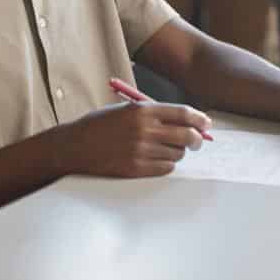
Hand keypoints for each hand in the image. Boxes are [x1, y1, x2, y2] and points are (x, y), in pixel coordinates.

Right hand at [62, 100, 211, 177]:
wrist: (73, 146)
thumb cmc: (100, 126)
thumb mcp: (125, 110)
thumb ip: (153, 114)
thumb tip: (184, 121)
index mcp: (143, 110)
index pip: (183, 114)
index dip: (199, 119)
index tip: (206, 124)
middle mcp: (144, 129)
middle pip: (186, 135)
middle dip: (197, 139)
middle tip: (197, 141)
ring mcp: (140, 150)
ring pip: (177, 153)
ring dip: (178, 152)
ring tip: (167, 149)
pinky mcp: (135, 169)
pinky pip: (165, 168)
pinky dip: (167, 164)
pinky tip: (158, 160)